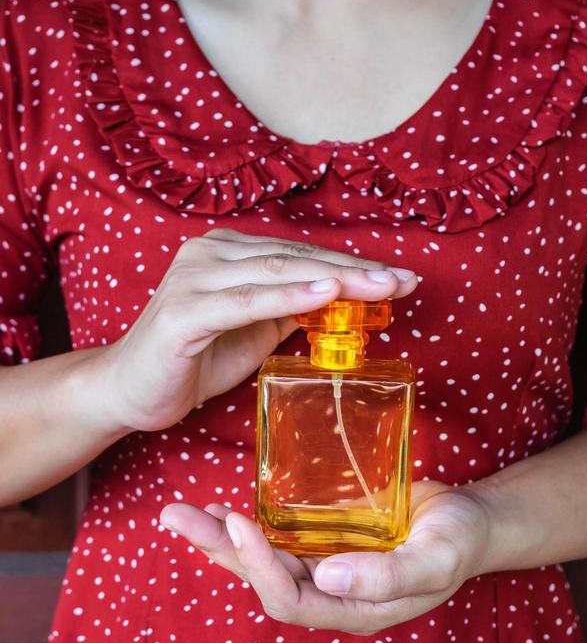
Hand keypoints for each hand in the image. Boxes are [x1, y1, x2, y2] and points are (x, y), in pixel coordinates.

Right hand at [93, 227, 417, 433]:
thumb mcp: (253, 330)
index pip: (300, 254)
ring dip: (335, 278)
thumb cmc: (191, 360)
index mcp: (228, 251)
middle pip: (296, 257)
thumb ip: (289, 309)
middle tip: (403, 279)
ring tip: (381, 285)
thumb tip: (343, 299)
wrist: (127, 391)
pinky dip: (289, 297)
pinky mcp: (184, 311)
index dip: (352, 263)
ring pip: (278, 272)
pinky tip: (326, 294)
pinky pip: (247, 301)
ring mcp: (194, 278)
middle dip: (355, 269)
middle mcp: (209, 252)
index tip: (399, 277)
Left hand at [158, 481, 491, 635]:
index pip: (290, 598)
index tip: (239, 522)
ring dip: (221, 538)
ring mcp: (326, 565)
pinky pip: (279, 537)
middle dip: (218, 550)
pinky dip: (249, 525)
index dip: (259, 566)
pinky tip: (225, 510)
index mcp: (354, 607)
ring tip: (182, 514)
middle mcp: (331, 591)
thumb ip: (388, 575)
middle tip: (176, 517)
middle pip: (262, 580)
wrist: (471, 521)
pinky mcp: (327, 539)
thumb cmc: (459, 541)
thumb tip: (329, 577)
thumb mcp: (435, 558)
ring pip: (263, 558)